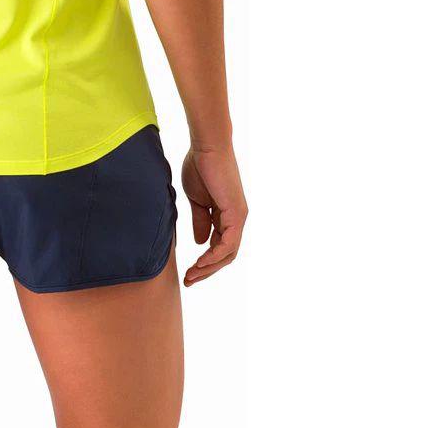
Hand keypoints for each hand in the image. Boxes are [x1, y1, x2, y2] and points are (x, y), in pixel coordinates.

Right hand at [181, 143, 247, 285]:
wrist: (206, 147)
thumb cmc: (200, 166)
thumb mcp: (197, 201)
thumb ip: (200, 221)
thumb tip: (199, 242)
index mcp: (227, 216)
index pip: (219, 247)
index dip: (204, 262)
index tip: (187, 272)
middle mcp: (236, 219)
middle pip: (226, 255)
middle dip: (206, 271)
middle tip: (188, 280)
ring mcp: (239, 217)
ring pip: (228, 253)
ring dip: (209, 268)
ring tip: (192, 275)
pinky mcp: (236, 213)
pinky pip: (228, 244)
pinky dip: (214, 256)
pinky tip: (199, 261)